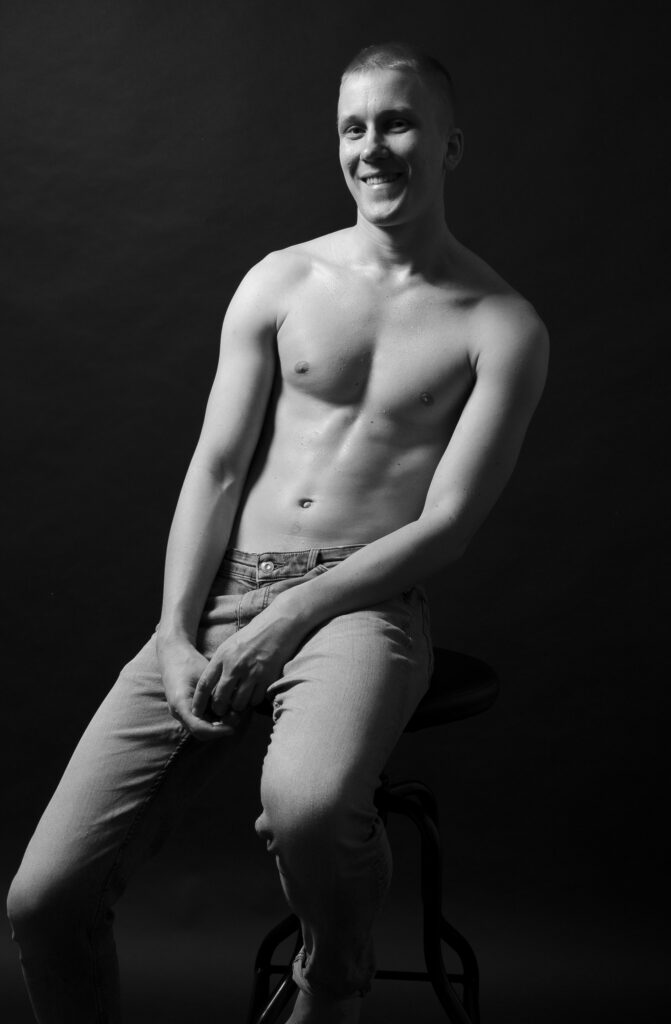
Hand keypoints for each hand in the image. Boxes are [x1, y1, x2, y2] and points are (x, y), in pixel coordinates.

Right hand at [156, 634, 236, 740]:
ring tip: (234, 714)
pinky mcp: (187, 709)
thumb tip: (235, 708)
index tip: (233, 728)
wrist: (174, 655)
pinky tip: (227, 709)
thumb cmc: (189, 662)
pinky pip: (201, 720)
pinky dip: (214, 718)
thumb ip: (217, 693)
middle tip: (237, 719)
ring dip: (218, 725)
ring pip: (202, 728)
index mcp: (180, 704)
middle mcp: (179, 712)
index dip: (218, 731)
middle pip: (201, 732)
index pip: (199, 728)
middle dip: (220, 729)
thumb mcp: (205, 677)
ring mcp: (181, 712)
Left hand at [191, 597, 302, 721]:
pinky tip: (254, 695)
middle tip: (221, 712)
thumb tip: (212, 686)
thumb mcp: (230, 645)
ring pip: (238, 703)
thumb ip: (220, 664)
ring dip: (238, 706)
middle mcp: (235, 665)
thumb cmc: (253, 635)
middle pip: (220, 698)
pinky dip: (253, 701)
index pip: (204, 684)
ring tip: (239, 702)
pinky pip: (255, 700)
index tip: (196, 711)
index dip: (198, 701)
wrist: (279, 624)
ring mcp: (251, 672)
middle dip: (219, 709)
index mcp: (222, 656)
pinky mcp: (267, 677)